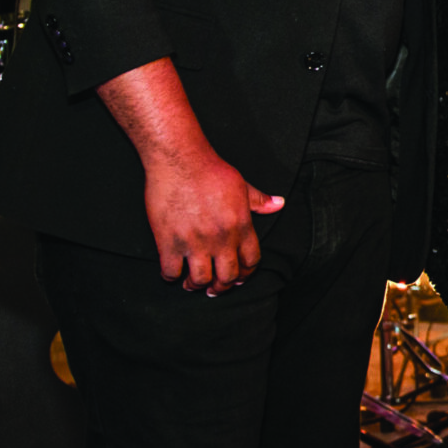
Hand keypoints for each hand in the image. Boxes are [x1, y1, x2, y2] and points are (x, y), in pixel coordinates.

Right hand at [141, 148, 286, 291]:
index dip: (245, 273)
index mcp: (241, 226)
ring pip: (200, 280)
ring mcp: (194, 242)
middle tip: (215, 287)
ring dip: (196, 285)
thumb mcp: (241, 184)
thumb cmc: (210, 170)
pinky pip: (170, 272)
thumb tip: (279, 203)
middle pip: (227, 277)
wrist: (179, 160)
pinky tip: (172, 270)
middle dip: (222, 286)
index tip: (238, 276)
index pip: (251, 262)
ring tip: (192, 283)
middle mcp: (220, 238)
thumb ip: (259, 200)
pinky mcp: (169, 241)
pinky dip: (171, 276)